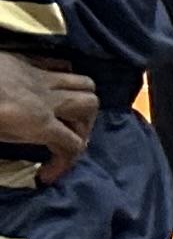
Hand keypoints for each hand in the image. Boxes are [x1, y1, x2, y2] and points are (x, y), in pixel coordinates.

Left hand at [0, 53, 98, 184]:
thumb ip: (16, 139)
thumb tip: (27, 144)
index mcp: (38, 123)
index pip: (73, 146)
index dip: (64, 165)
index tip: (44, 176)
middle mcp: (49, 99)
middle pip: (89, 109)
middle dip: (84, 127)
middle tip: (64, 140)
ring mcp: (41, 77)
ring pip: (84, 84)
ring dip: (82, 101)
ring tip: (67, 114)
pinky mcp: (28, 62)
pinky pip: (61, 66)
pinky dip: (65, 79)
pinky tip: (51, 90)